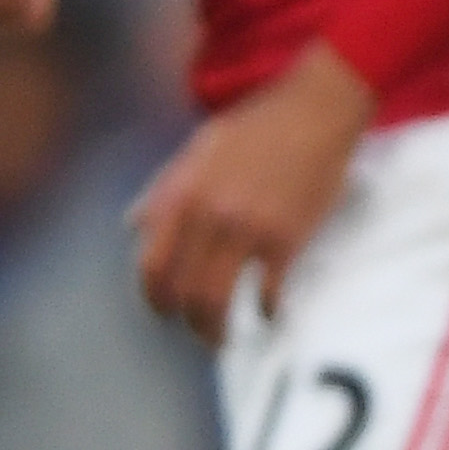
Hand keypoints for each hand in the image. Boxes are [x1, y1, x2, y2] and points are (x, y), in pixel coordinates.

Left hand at [131, 44, 373, 331]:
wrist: (314, 112)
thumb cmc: (258, 127)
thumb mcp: (198, 150)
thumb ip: (164, 189)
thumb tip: (133, 225)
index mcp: (182, 194)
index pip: (151, 264)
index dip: (153, 296)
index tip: (164, 310)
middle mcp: (209, 216)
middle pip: (183, 291)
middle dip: (185, 319)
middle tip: (196, 329)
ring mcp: (248, 230)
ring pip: (217, 299)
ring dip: (216, 328)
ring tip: (222, 337)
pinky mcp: (287, 239)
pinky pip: (267, 291)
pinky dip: (266, 311)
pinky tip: (269, 314)